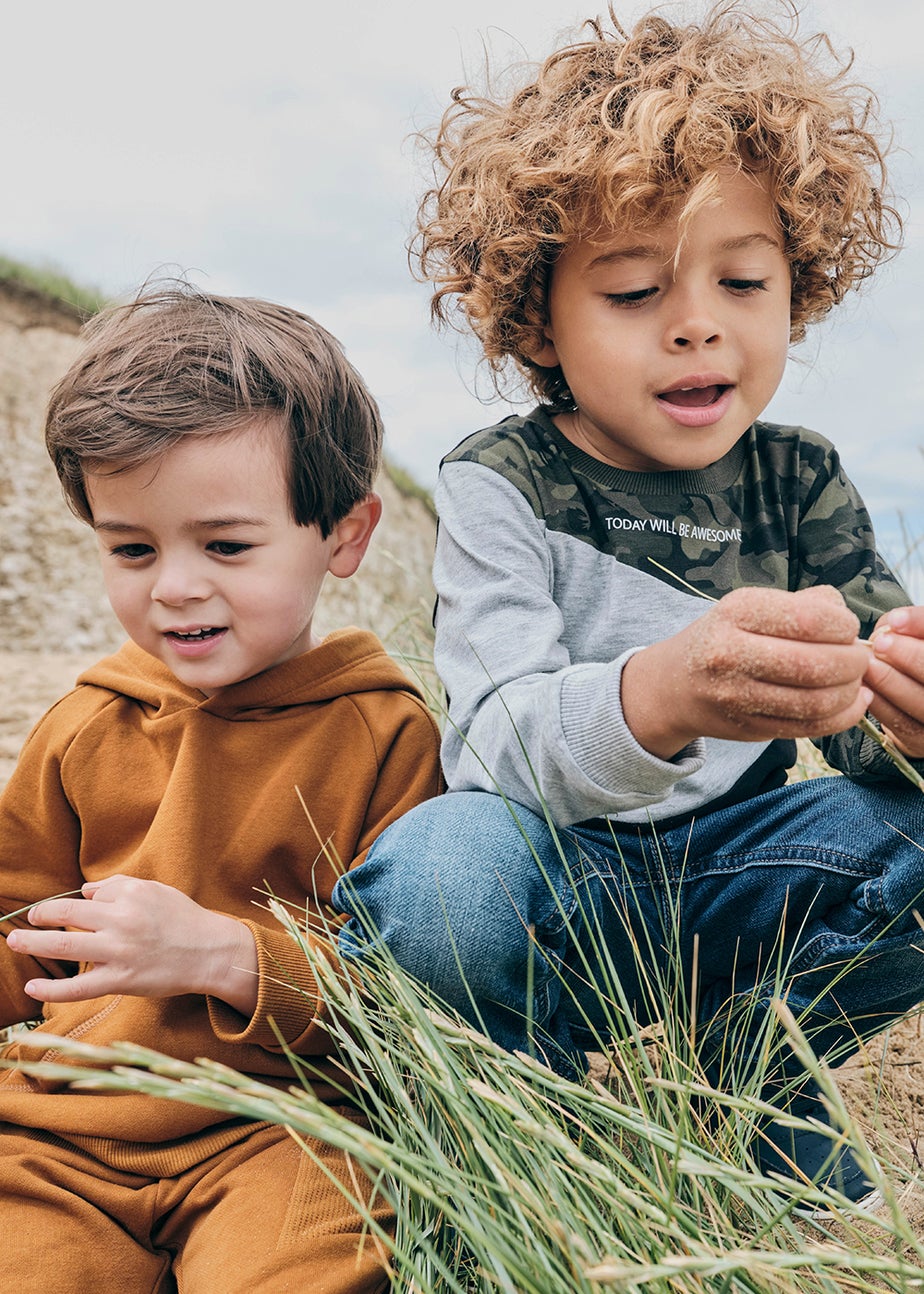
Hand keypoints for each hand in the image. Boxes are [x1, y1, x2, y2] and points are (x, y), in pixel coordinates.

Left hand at [6, 875, 257, 1013]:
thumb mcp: (156, 890)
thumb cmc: (184, 919)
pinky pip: (79, 987)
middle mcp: (123, 920)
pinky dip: (52, 989)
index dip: (84, 901)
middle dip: (41, 916)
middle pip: (68, 914)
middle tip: (26, 919)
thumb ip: (120, 885)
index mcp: (131, 894)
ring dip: (34, 943)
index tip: (78, 909)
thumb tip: (85, 891)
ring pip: (66, 946)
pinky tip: (32, 987)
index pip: (92, 893)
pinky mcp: (121, 980)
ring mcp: (120, 951)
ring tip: (15, 942)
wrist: (211, 952)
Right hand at [622, 585, 872, 758]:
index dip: (843, 627)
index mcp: (736, 613)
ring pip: (816, 701)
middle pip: (815, 665)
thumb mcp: (749, 606)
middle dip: (852, 662)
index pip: (809, 619)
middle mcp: (731, 654)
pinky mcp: (748, 728)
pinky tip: (852, 703)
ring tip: (856, 681)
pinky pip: (809, 727)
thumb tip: (846, 619)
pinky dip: (842, 717)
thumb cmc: (723, 638)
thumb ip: (802, 604)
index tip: (848, 629)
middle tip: (859, 658)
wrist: (673, 686)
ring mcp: (737, 696)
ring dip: (850, 692)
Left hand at [864, 605, 923, 758]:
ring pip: (921, 700)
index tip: (894, 620)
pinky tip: (865, 686)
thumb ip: (910, 625)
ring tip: (868, 664)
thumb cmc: (916, 658)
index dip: (920, 624)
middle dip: (909, 656)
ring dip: (891, 681)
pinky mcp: (922, 739)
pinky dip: (880, 702)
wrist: (918, 706)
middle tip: (881, 643)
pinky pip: (901, 722)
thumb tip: (892, 623)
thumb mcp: (916, 637)